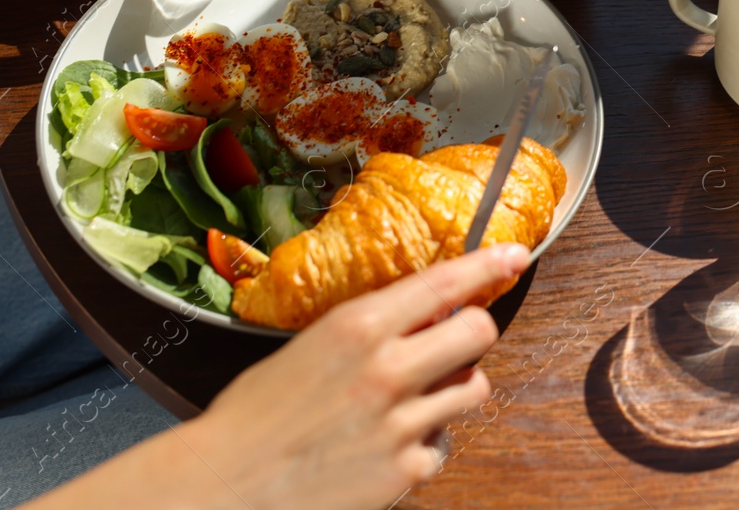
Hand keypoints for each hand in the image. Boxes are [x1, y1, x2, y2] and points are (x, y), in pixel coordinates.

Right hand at [26, 244, 530, 509]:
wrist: (226, 484)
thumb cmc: (255, 415)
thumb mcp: (309, 347)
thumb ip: (369, 330)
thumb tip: (421, 316)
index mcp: (358, 327)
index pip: (443, 283)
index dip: (486, 264)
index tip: (512, 254)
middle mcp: (387, 370)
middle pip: (479, 332)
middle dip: (471, 332)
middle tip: (451, 341)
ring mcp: (401, 424)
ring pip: (473, 390)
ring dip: (453, 388)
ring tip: (415, 397)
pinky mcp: (405, 472)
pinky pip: (442, 445)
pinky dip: (424, 443)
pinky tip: (388, 444)